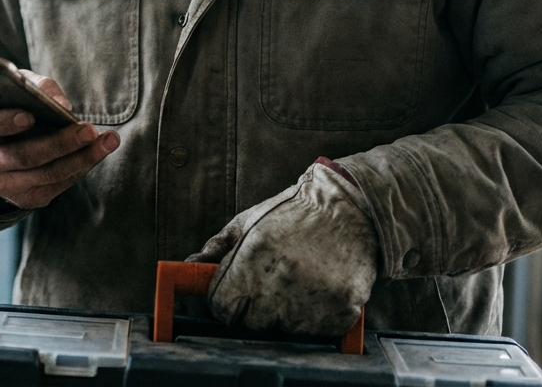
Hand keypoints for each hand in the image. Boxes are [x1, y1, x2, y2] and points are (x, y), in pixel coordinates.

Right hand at [0, 70, 120, 209]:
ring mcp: (3, 185)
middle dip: (60, 143)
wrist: (0, 146)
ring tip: (108, 141)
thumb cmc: (11, 107)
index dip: (6, 122)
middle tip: (89, 129)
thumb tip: (62, 105)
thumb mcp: (16, 89)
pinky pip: (57, 185)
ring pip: (47, 174)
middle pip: (24, 155)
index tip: (30, 116)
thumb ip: (35, 87)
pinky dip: (80, 168)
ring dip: (82, 158)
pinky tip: (97, 152)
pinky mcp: (24, 199)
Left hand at [187, 163, 377, 336]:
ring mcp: (311, 300)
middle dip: (252, 310)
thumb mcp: (248, 220)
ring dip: (283, 315)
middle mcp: (280, 282)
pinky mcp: (339, 312)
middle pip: (249, 324)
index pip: (222, 307)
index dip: (225, 302)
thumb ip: (216, 247)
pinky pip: (314, 332)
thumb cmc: (295, 212)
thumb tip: (189, 266)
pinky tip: (317, 290)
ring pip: (282, 330)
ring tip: (296, 283)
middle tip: (268, 287)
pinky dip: (312, 318)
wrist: (352, 208)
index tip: (233, 296)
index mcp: (253, 258)